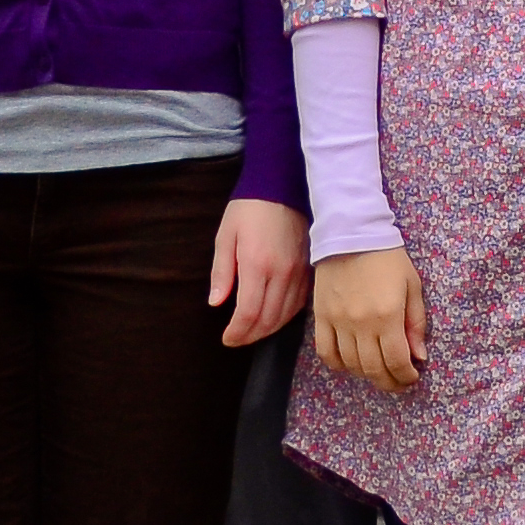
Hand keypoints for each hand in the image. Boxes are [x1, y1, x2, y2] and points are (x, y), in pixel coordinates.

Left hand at [213, 198, 310, 347]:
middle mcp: (281, 273)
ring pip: (286, 314)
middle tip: (236, 339)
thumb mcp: (226, 236)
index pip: (249, 313)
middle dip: (251, 335)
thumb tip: (216, 302)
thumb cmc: (248, 209)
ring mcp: (298, 272)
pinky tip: (273, 317)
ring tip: (252, 332)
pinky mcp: (308, 269)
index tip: (227, 338)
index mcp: (257, 264)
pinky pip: (299, 303)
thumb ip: (221, 272)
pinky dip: (285, 316)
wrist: (282, 185)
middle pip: (269, 319)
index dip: (238, 332)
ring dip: (268, 329)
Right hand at [314, 246, 421, 393]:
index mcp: (388, 316)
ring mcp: (338, 322)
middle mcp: (362, 324)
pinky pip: (326, 353)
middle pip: (374, 369)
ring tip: (378, 371)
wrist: (352, 233)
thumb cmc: (389, 258)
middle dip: (389, 382)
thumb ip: (416, 323)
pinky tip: (351, 363)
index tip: (411, 377)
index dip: (405, 376)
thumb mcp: (412, 286)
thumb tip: (418, 356)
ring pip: (351, 364)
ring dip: (367, 374)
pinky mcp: (321, 317)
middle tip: (398, 382)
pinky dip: (339, 364)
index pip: (396, 361)